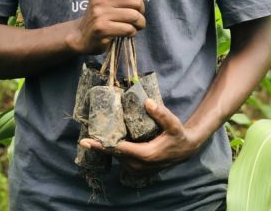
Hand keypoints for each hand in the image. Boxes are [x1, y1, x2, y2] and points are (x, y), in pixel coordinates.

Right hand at [66, 0, 144, 54]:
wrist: (81, 36)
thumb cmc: (100, 16)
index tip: (137, 1)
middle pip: (135, 1)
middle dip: (141, 11)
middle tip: (136, 17)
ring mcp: (99, 14)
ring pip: (134, 16)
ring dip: (139, 23)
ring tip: (135, 26)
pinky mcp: (102, 29)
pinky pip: (128, 29)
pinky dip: (132, 32)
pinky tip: (127, 33)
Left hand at [79, 98, 200, 172]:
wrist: (185, 150)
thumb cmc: (178, 135)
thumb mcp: (173, 123)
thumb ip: (161, 114)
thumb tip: (147, 101)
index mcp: (145, 154)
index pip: (118, 149)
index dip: (101, 145)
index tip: (85, 142)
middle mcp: (138, 164)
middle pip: (114, 154)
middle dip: (100, 145)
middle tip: (86, 134)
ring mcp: (138, 169)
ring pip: (117, 157)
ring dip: (108, 147)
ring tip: (97, 134)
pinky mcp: (138, 168)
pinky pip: (122, 159)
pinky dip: (115, 150)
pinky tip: (111, 140)